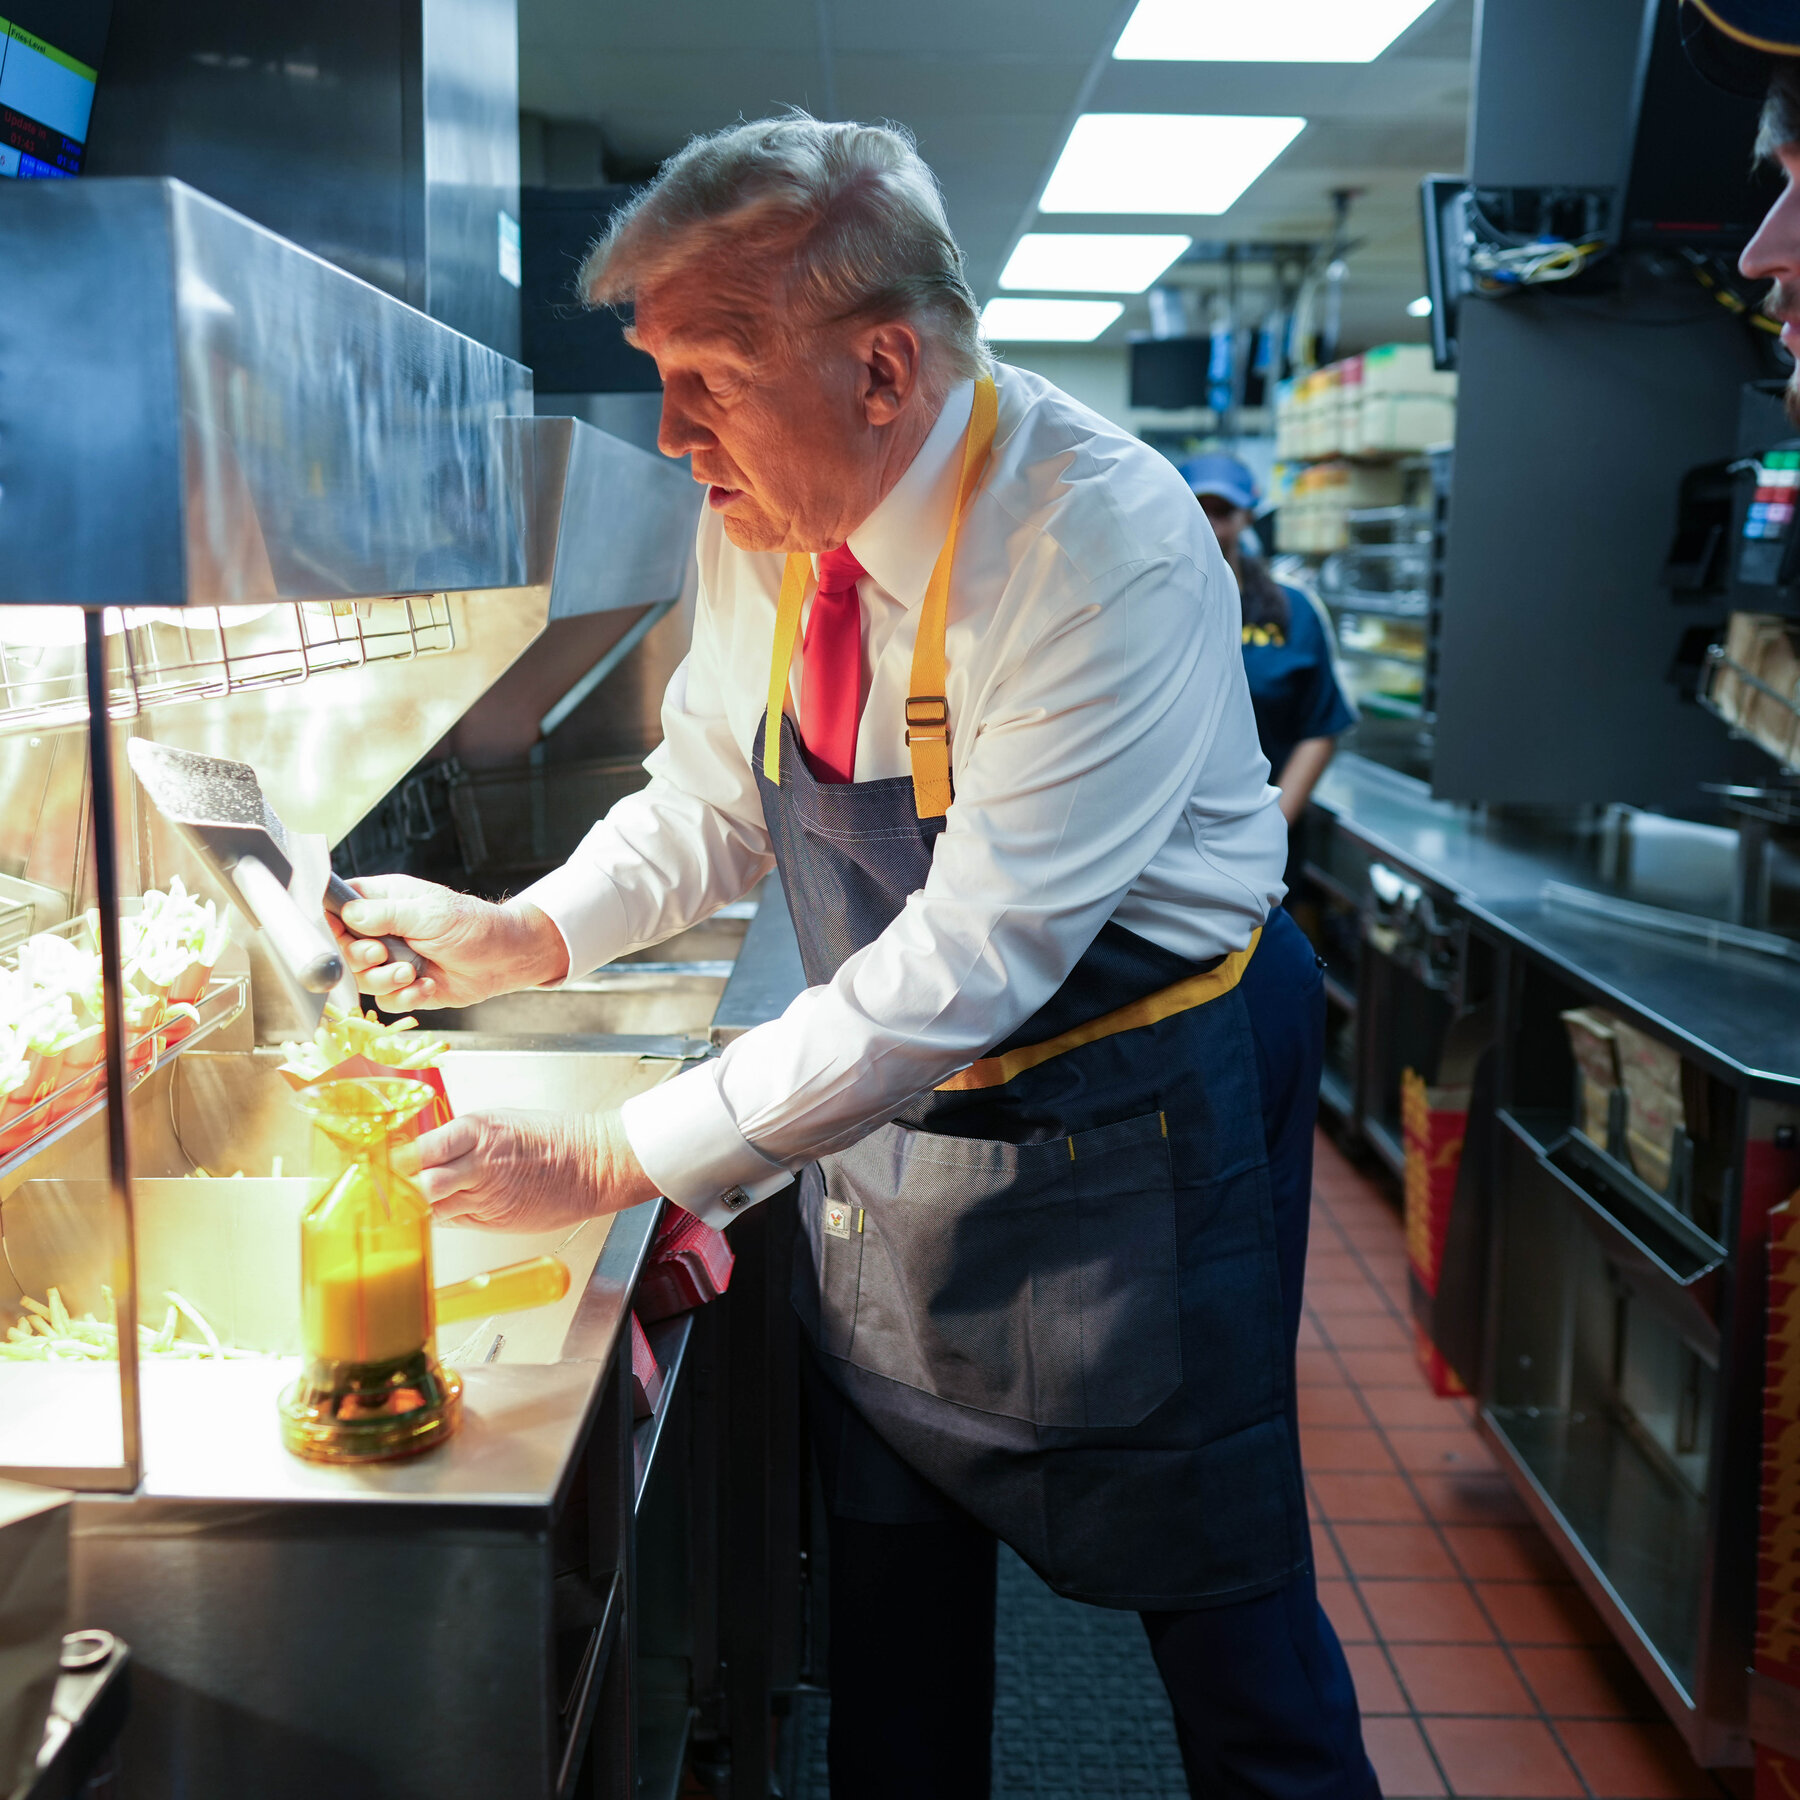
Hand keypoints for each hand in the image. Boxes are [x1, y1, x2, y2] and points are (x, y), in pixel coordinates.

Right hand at [332, 873, 568, 1009]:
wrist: (505, 958)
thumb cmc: (474, 925)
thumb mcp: (430, 914)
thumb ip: (387, 914)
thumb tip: (349, 913)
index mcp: (383, 901)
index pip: (338, 907)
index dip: (331, 922)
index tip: (339, 934)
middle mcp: (382, 931)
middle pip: (342, 949)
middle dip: (359, 957)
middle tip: (381, 955)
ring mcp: (391, 960)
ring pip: (361, 978)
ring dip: (384, 980)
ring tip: (411, 972)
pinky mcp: (404, 986)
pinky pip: (385, 1001)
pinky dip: (405, 997)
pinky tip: (427, 985)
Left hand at [401, 1109, 658, 1231]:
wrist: (592, 1165)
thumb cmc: (550, 1139)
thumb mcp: (499, 1122)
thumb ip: (458, 1139)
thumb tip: (417, 1152)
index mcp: (476, 1132)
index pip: (418, 1150)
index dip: (390, 1162)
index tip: (370, 1163)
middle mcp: (477, 1165)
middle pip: (419, 1184)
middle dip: (395, 1190)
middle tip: (376, 1189)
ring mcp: (486, 1196)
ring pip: (432, 1208)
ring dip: (412, 1207)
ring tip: (396, 1203)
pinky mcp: (494, 1219)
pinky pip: (452, 1220)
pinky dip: (437, 1216)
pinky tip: (430, 1211)